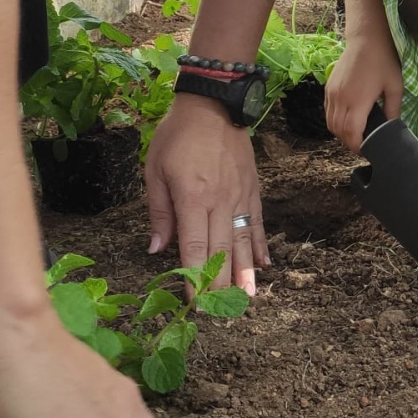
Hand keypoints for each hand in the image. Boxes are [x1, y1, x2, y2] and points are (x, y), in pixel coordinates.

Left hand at [145, 95, 267, 294]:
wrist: (214, 106)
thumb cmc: (177, 137)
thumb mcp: (155, 171)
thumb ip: (160, 212)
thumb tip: (157, 249)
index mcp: (192, 198)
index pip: (195, 247)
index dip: (196, 277)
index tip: (196, 302)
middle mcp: (220, 202)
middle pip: (222, 251)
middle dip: (221, 283)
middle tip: (222, 311)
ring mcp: (239, 198)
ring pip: (242, 242)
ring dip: (245, 273)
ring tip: (248, 298)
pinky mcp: (252, 192)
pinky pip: (256, 224)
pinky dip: (258, 246)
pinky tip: (262, 266)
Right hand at [325, 36, 403, 153]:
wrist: (366, 40)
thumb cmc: (383, 62)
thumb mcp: (395, 87)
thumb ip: (393, 109)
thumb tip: (392, 127)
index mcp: (358, 101)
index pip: (351, 133)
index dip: (356, 146)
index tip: (366, 150)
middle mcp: (341, 99)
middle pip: (339, 131)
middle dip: (349, 142)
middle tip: (362, 146)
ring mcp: (332, 93)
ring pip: (330, 122)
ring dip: (340, 133)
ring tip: (355, 136)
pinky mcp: (328, 88)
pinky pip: (327, 111)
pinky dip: (334, 121)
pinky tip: (346, 122)